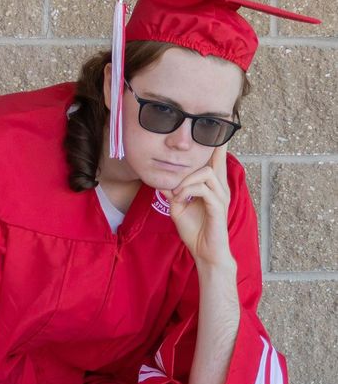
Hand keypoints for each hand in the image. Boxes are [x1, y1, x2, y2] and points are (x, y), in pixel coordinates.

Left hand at [166, 143, 233, 269]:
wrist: (205, 252)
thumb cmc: (194, 230)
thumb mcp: (178, 208)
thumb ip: (173, 193)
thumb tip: (163, 181)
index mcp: (212, 188)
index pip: (215, 163)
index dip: (217, 147)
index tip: (216, 132)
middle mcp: (220, 189)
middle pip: (216, 161)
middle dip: (208, 150)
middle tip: (200, 143)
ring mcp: (221, 198)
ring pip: (206, 173)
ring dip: (187, 179)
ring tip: (177, 192)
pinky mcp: (218, 208)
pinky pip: (204, 189)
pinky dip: (188, 190)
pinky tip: (181, 198)